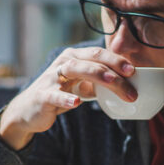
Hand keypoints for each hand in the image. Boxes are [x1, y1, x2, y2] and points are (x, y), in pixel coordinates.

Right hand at [0, 47, 137, 149]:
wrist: (29, 111)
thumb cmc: (59, 95)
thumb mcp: (80, 86)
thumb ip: (98, 82)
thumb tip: (127, 84)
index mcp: (74, 58)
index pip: (98, 54)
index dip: (117, 60)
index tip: (134, 71)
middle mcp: (63, 63)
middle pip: (91, 60)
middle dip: (113, 68)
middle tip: (130, 81)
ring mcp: (51, 78)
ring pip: (75, 70)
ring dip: (96, 75)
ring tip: (112, 82)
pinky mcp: (42, 95)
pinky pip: (54, 95)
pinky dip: (65, 98)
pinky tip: (76, 103)